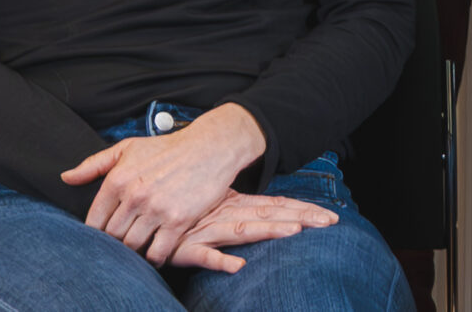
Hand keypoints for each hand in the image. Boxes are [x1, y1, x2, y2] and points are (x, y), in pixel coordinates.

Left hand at [64, 103, 267, 264]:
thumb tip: (66, 178)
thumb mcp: (128, 148)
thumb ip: (94, 164)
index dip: (98, 232)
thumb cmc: (167, 148)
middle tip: (123, 244)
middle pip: (112, 237)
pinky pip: (157, 252)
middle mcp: (134, 195)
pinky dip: (155, 258)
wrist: (210, 146)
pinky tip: (156, 252)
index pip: (94, 221)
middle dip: (116, 243)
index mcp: (117, 179)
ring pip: (132, 246)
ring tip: (138, 248)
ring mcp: (156, 209)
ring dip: (134, 251)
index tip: (106, 235)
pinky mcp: (178, 220)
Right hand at [165, 190, 339, 272]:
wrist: (140, 216)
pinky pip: (204, 256)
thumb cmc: (181, 212)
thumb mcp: (213, 206)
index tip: (331, 217)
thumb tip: (269, 213)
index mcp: (234, 204)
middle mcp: (225, 214)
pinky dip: (220, 261)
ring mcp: (206, 230)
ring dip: (269, 231)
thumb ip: (240, 210)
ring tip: (295, 232)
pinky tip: (238, 266)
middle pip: (269, 214)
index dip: (303, 209)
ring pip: (243, 230)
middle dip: (300, 217)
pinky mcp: (185, 248)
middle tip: (329, 221)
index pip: (275, 205)